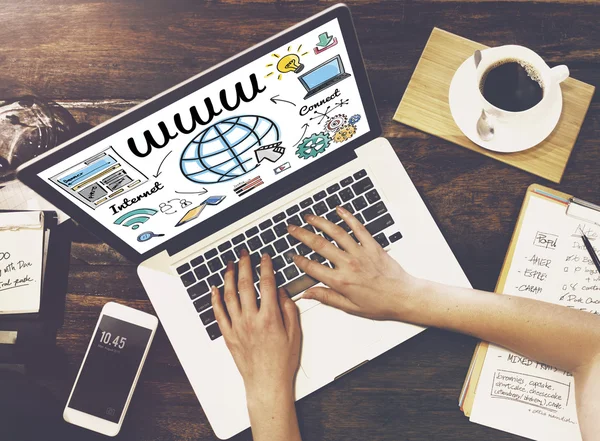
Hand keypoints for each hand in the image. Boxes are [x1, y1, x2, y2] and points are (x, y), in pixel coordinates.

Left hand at [211, 250, 300, 402]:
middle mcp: (251, 320)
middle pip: (246, 285)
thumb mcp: (295, 333)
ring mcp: (238, 327)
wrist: (267, 383)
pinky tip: (214, 289)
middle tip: (244, 254)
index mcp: (270, 317)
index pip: (267, 284)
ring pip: (229, 296)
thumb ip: (288, 310)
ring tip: (230, 265)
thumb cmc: (282, 362)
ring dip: (229, 277)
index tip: (265, 257)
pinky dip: (215, 299)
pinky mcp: (229, 335)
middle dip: (245, 265)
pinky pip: (219, 313)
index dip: (266, 267)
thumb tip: (282, 292)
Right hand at [287, 205, 424, 320]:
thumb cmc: (380, 303)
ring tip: (309, 217)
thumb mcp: (350, 307)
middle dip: (302, 235)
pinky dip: (348, 217)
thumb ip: (327, 298)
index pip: (312, 267)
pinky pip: (358, 227)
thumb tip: (308, 294)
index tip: (291, 255)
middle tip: (291, 228)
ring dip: (320, 222)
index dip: (299, 260)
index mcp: (341, 281)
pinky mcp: (372, 245)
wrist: (403, 296)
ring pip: (336, 232)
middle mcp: (348, 264)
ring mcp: (360, 252)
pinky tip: (339, 210)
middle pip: (319, 245)